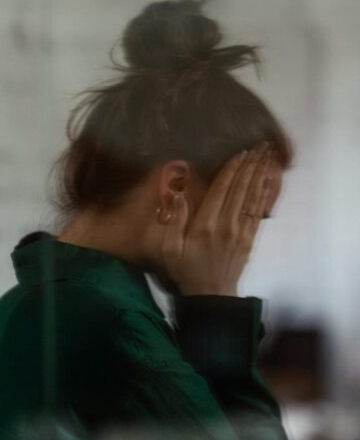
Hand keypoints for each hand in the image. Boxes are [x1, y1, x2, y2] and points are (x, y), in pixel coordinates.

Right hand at [162, 141, 275, 295]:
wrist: (210, 295)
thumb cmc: (185, 271)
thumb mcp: (169, 249)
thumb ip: (174, 221)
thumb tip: (179, 195)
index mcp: (205, 225)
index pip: (221, 190)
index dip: (232, 169)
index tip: (240, 152)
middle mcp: (226, 224)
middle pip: (241, 188)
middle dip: (250, 165)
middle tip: (259, 145)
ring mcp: (241, 231)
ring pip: (252, 196)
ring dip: (260, 174)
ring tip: (267, 155)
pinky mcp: (250, 238)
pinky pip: (259, 211)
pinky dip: (265, 193)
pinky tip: (269, 180)